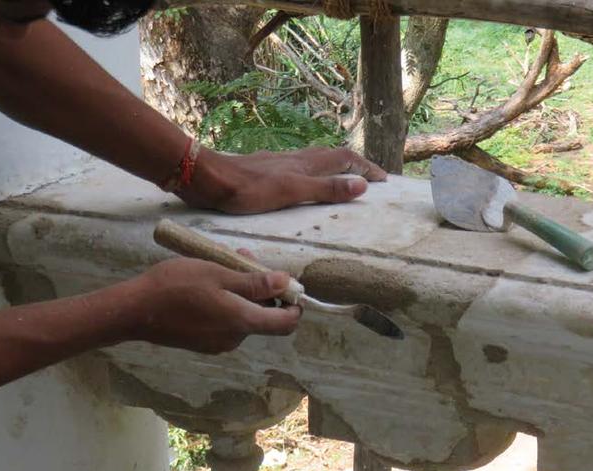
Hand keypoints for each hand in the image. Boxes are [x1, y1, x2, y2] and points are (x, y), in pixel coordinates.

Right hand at [123, 257, 300, 353]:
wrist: (134, 311)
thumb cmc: (175, 287)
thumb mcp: (218, 275)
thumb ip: (254, 282)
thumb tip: (285, 283)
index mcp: (243, 322)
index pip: (286, 324)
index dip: (294, 306)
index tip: (289, 285)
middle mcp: (235, 338)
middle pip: (263, 317)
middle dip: (262, 289)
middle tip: (245, 260)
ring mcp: (218, 344)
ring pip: (243, 316)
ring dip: (241, 293)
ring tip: (222, 264)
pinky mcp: (203, 343)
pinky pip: (226, 322)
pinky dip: (226, 303)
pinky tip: (209, 284)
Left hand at [178, 146, 387, 213]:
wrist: (208, 179)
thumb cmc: (248, 189)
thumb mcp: (291, 192)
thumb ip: (325, 189)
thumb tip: (362, 185)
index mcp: (306, 164)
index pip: (346, 159)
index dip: (366, 168)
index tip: (384, 181)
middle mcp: (296, 159)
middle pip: (333, 157)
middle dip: (354, 166)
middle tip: (369, 180)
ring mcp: (280, 164)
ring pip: (315, 162)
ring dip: (334, 169)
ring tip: (344, 182)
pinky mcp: (265, 171)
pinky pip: (299, 170)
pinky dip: (313, 176)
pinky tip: (304, 186)